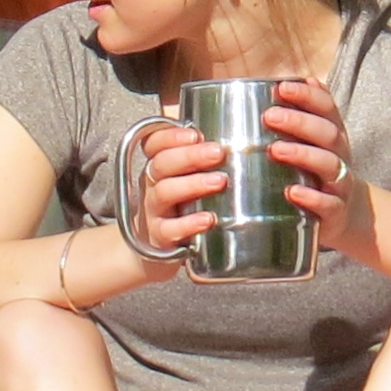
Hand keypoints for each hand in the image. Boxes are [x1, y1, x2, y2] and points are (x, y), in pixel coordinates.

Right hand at [127, 120, 228, 260]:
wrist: (154, 255)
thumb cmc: (179, 212)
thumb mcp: (186, 182)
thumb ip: (204, 162)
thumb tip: (238, 140)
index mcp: (160, 167)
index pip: (154, 143)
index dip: (170, 136)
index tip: (195, 134)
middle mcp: (152, 185)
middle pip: (162, 163)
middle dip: (190, 156)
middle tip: (218, 152)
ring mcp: (153, 212)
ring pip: (164, 192)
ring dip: (193, 184)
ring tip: (219, 181)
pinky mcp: (159, 238)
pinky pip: (169, 229)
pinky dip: (189, 223)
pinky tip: (208, 219)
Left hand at [266, 79, 372, 260]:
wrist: (342, 214)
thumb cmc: (313, 171)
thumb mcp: (310, 142)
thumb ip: (300, 114)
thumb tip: (288, 79)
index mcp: (332, 133)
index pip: (326, 107)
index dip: (307, 95)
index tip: (281, 86)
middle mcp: (340, 154)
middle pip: (327, 133)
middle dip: (300, 122)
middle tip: (270, 116)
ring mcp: (340, 183)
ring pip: (329, 165)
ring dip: (303, 155)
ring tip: (275, 150)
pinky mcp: (336, 212)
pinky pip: (328, 204)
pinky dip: (312, 197)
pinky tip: (291, 192)